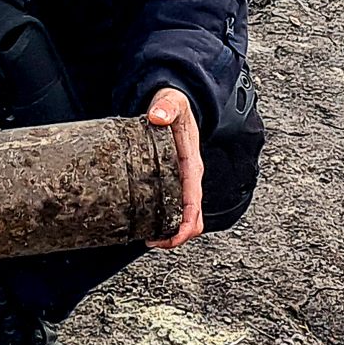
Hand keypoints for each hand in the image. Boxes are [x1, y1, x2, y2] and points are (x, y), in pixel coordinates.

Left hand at [144, 87, 204, 248]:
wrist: (174, 102)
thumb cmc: (174, 105)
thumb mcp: (171, 103)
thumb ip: (166, 108)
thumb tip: (157, 117)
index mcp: (192, 164)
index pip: (194, 201)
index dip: (186, 224)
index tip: (173, 238)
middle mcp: (191, 177)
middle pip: (194, 217)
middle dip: (177, 235)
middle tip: (152, 242)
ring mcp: (183, 181)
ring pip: (186, 216)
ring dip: (172, 231)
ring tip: (149, 238)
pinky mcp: (174, 181)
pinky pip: (176, 207)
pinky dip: (166, 220)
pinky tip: (149, 223)